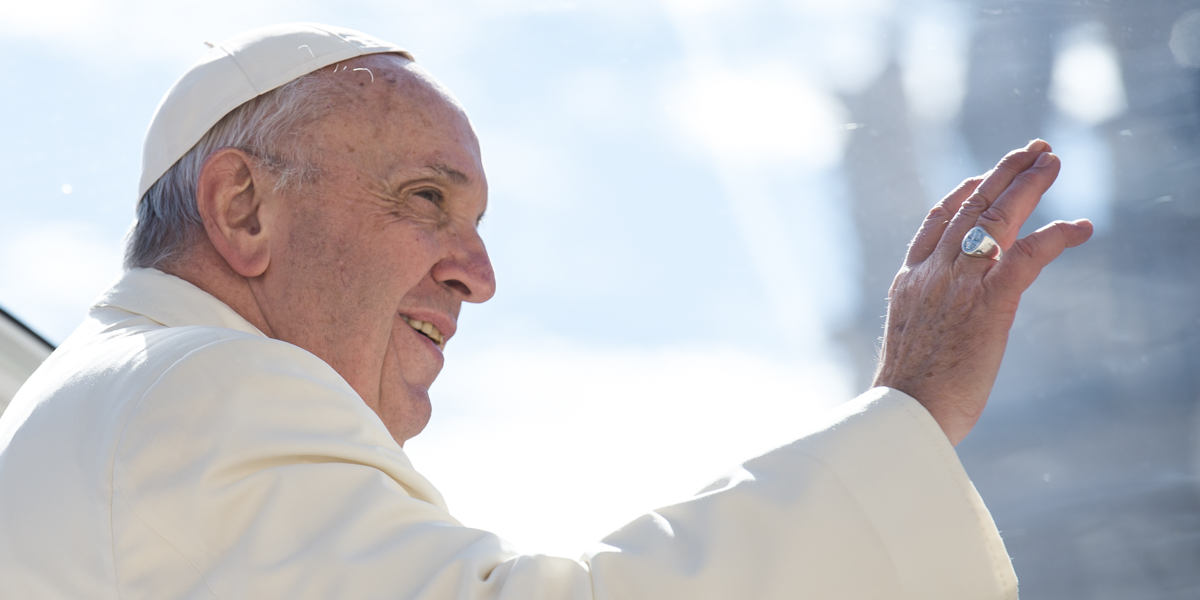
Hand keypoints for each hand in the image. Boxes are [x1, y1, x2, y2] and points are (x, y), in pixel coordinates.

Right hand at [872, 140, 1092, 445]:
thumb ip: (928, 322)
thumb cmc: (908, 397)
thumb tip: (941, 332)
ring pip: (996, 216)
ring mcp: (959, 283)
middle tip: (1031, 150)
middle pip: (968, 206)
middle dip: (1002, 173)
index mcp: (908, 283)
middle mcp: (931, 272)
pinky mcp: (990, 302)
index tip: (979, 176)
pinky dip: (1057, 236)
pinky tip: (1080, 227)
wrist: (905, 414)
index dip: (961, 192)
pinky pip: (1028, 254)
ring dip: (1028, 184)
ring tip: (1052, 161)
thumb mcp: (911, 345)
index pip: (935, 223)